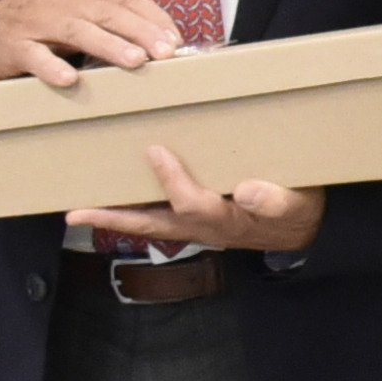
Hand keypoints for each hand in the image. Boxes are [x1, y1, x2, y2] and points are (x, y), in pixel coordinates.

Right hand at [0, 0, 187, 81]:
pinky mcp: (14, 46)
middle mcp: (64, 2)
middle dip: (141, 32)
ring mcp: (38, 23)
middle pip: (109, 13)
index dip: (153, 18)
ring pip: (77, 30)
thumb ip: (113, 22)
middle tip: (166, 53)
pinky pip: (34, 56)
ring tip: (135, 61)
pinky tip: (69, 79)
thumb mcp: (78, 11)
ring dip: (108, 45)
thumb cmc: (43, 21)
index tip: (176, 40)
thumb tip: (161, 44)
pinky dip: (51, 66)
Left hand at [67, 143, 325, 257]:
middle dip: (114, 219)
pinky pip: (159, 217)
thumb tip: (246, 190)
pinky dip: (134, 211)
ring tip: (80, 209)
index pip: (192, 204)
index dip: (172, 180)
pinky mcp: (197, 220)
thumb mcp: (299, 205)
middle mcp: (204, 229)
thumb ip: (277, 201)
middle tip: (76, 213)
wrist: (305, 229)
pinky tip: (117, 199)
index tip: (156, 151)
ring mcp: (197, 228)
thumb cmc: (300, 212)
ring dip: (115, 218)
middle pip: (152, 226)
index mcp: (228, 222)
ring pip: (150, 224)